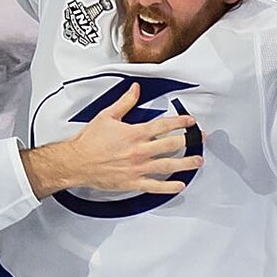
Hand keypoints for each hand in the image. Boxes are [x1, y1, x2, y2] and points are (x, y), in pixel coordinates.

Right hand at [24, 83, 199, 197]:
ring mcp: (137, 168)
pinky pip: (155, 186)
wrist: (76, 162)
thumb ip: (125, 102)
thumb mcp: (106, 116)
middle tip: (200, 139)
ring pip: (168, 165)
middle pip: (171, 145)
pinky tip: (179, 185)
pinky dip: (169, 187)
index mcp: (134, 133)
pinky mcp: (133, 182)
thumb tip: (135, 89)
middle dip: (189, 141)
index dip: (180, 122)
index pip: (163, 125)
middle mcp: (139, 151)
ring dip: (186, 163)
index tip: (190, 122)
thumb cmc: (89, 142)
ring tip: (198, 161)